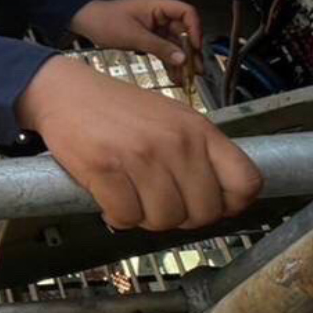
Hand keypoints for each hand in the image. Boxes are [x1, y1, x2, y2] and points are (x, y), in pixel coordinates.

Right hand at [17, 58, 261, 232]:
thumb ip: (200, 153)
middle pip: (204, 213)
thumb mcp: (173, 119)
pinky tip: (112, 198)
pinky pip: (126, 218)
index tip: (213, 203)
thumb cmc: (121, 110)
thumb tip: (223, 200)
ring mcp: (140, 156)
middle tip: (163, 203)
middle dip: (183, 217)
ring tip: (135, 198)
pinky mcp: (105, 169)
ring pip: (164, 220)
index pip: (246, 182)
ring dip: (147, 218)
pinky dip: (118, 216)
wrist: (66, 92)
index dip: (232, 204)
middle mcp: (175, 142)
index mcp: (198, 129)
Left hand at [70, 0, 202, 80]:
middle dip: (190, 52)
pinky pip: (165, 50)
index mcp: (158, 6)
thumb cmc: (105, 20)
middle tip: (195, 70)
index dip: (195, 30)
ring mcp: (155, 27)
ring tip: (187, 78)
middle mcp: (160, 16)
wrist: (86, 22)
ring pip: (175, 44)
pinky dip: (169, 62)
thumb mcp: (133, 36)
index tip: (195, 48)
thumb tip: (181, 58)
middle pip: (184, 32)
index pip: (187, 13)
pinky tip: (174, 76)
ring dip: (181, 60)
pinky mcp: (149, 38)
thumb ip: (159, 47)